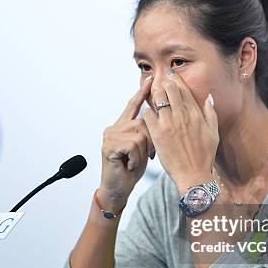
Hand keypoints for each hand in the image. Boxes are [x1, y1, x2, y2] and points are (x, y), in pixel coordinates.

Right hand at [98, 75, 154, 209]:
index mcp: (122, 126)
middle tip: (144, 157)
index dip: (142, 92)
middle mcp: (114, 128)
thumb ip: (147, 131)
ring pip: (140, 134)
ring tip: (134, 162)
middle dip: (149, 142)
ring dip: (143, 152)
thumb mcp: (143, 147)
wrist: (117, 189)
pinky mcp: (109, 146)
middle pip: (143, 122)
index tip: (150, 79)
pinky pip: (134, 145)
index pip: (133, 105)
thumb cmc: (131, 169)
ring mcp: (110, 136)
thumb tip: (157, 117)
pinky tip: (129, 165)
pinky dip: (136, 158)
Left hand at [141, 70, 218, 194]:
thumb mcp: (213, 133)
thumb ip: (210, 113)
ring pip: (157, 98)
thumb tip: (208, 97)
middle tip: (158, 83)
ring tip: (151, 96)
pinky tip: (147, 115)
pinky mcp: (158, 134)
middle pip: (169, 89)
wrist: (194, 175)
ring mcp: (169, 124)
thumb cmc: (205, 157)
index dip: (175, 79)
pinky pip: (148, 114)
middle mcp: (182, 116)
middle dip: (163, 84)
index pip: (183, 90)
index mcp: (195, 114)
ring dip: (154, 96)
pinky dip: (147, 112)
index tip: (169, 73)